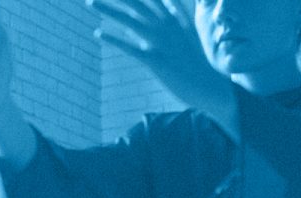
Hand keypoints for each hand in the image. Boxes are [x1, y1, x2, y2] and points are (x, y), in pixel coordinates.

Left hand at [89, 0, 234, 126]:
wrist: (209, 86)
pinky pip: (129, 47)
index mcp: (173, 20)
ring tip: (90, 2)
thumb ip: (168, 27)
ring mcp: (160, 42)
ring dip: (108, 9)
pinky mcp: (155, 59)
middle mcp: (166, 26)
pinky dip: (112, 39)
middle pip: (137, 3)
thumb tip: (150, 25)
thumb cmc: (195, 66)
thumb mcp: (184, 41)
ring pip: (129, 20)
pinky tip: (98, 33)